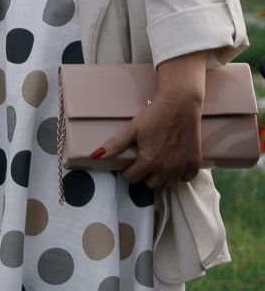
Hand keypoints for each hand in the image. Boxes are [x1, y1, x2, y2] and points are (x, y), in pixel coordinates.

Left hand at [98, 76, 206, 190]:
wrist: (180, 105)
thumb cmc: (154, 115)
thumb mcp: (132, 129)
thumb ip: (115, 144)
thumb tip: (95, 156)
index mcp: (149, 161)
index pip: (132, 178)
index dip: (128, 171)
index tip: (131, 162)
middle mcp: (166, 168)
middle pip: (151, 184)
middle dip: (144, 175)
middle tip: (144, 162)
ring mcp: (182, 167)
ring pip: (168, 185)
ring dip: (161, 178)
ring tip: (158, 164)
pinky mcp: (195, 162)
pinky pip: (186, 179)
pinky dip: (180, 175)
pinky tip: (174, 164)